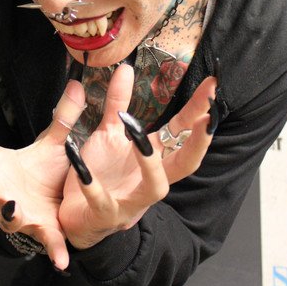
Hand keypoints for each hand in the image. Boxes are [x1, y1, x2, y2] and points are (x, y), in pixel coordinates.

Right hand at [0, 80, 85, 268]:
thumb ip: (64, 117)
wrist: (58, 213)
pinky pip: (48, 242)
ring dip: (9, 212)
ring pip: (7, 215)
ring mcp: (18, 214)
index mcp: (2, 167)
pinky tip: (63, 261)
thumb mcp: (54, 146)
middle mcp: (2, 191)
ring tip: (11, 205)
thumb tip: (78, 83)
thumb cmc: (46, 177)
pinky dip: (55, 251)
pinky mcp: (42, 231)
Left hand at [59, 64, 216, 249]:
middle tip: (207, 118)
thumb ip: (117, 103)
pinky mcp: (104, 215)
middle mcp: (149, 181)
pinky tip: (80, 166)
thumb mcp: (107, 134)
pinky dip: (92, 185)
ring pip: (155, 187)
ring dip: (151, 162)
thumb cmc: (98, 174)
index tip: (212, 85)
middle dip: (198, 142)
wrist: (73, 217)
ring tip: (139, 135)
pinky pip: (101, 201)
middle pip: (184, 163)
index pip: (181, 132)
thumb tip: (127, 68)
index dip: (198, 111)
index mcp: (152, 159)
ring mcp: (130, 201)